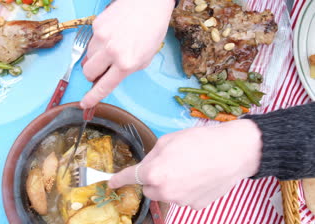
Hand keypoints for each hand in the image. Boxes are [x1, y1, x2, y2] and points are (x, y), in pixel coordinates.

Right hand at [80, 0, 174, 108]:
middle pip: (88, 72)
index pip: (104, 86)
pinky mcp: (96, 25)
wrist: (149, 2)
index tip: (84, 104)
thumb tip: (106, 76)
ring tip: (111, 48)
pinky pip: (91, 41)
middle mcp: (112, 51)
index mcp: (127, 63)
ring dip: (95, 58)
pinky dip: (98, 42)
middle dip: (92, 75)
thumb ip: (126, 70)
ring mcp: (101, 37)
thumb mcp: (145, 58)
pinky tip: (112, 34)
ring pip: (87, 57)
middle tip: (101, 70)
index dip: (92, 97)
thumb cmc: (152, 31)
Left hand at [108, 119, 262, 209]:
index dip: (118, 180)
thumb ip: (152, 156)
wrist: (234, 151)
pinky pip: (183, 198)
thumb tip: (147, 166)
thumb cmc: (200, 141)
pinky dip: (186, 190)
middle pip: (148, 188)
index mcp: (154, 172)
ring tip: (188, 168)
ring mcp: (181, 201)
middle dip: (153, 178)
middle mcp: (164, 191)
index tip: (111, 183)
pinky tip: (198, 177)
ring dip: (169, 185)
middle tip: (169, 163)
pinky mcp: (196, 206)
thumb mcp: (168, 140)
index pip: (129, 177)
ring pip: (166, 194)